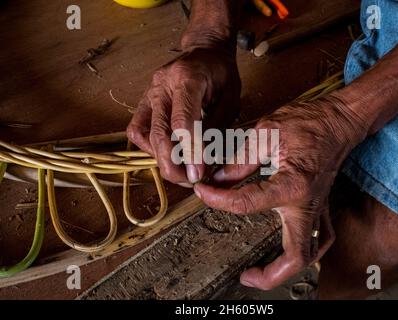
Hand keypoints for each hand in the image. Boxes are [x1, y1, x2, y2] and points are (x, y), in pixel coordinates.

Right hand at [127, 46, 240, 186]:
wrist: (204, 52)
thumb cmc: (221, 74)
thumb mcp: (230, 99)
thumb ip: (216, 128)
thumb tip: (203, 162)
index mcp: (188, 78)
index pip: (183, 122)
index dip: (190, 152)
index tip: (198, 175)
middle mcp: (161, 85)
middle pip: (159, 132)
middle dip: (172, 164)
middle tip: (189, 181)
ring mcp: (148, 92)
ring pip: (143, 134)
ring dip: (159, 159)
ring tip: (180, 171)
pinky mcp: (143, 101)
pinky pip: (137, 130)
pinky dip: (149, 148)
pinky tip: (166, 155)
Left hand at [193, 94, 367, 289]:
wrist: (339, 121)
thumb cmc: (308, 122)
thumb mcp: (267, 133)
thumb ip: (240, 161)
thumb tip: (219, 180)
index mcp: (292, 186)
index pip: (246, 204)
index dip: (217, 199)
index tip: (203, 192)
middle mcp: (308, 204)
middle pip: (295, 256)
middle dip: (270, 274)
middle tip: (246, 276)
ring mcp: (318, 208)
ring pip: (310, 254)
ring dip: (288, 269)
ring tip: (263, 272)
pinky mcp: (321, 206)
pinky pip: (320, 239)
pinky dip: (305, 252)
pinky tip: (289, 251)